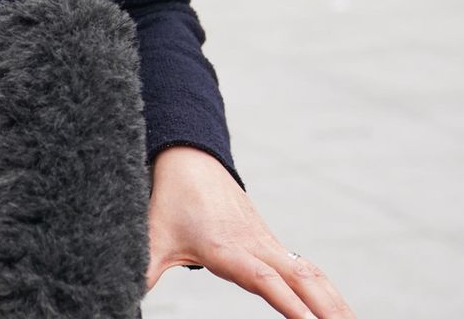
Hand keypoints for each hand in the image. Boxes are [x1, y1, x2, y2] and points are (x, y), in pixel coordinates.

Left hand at [145, 146, 356, 318]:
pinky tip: (342, 313)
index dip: (288, 304)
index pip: (264, 279)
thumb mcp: (150, 238)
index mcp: (227, 247)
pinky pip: (310, 270)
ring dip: (337, 303)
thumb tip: (121, 292)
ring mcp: (270, 245)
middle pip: (303, 280)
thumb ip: (140, 269)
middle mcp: (256, 245)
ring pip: (313, 275)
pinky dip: (329, 292)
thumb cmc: (169, 201)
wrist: (190, 160)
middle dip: (329, 310)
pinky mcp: (275, 245)